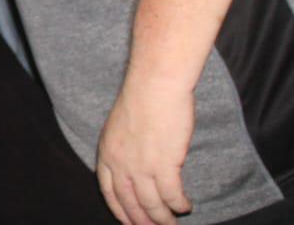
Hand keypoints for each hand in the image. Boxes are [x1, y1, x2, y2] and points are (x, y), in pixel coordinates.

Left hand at [95, 79, 194, 224]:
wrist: (155, 83)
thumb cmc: (143, 95)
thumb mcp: (121, 124)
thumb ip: (124, 147)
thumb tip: (135, 165)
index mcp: (107, 152)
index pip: (109, 192)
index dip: (120, 211)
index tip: (130, 222)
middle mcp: (120, 163)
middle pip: (130, 204)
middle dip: (142, 221)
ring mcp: (141, 166)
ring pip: (152, 205)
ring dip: (163, 218)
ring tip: (172, 223)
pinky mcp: (164, 165)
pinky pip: (172, 196)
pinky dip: (179, 204)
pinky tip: (186, 206)